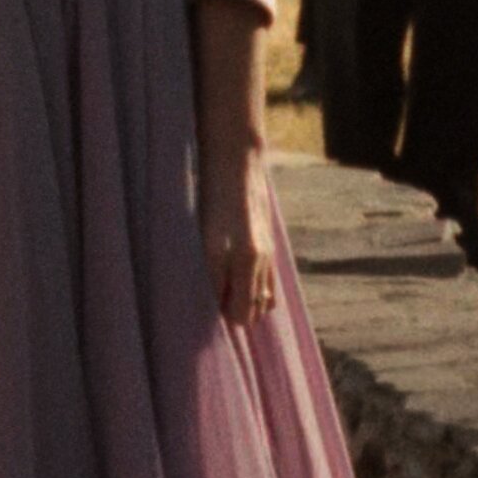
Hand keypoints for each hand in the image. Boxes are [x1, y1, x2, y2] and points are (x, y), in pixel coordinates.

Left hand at [202, 148, 278, 329]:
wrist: (237, 161)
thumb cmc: (215, 198)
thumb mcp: (208, 239)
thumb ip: (215, 275)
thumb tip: (222, 304)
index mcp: (248, 262)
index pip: (244, 313)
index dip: (227, 316)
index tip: (209, 308)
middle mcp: (264, 260)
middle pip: (257, 308)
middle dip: (238, 311)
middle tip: (215, 302)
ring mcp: (269, 251)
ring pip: (266, 294)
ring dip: (248, 300)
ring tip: (225, 295)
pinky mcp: (269, 240)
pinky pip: (269, 278)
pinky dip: (257, 288)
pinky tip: (241, 283)